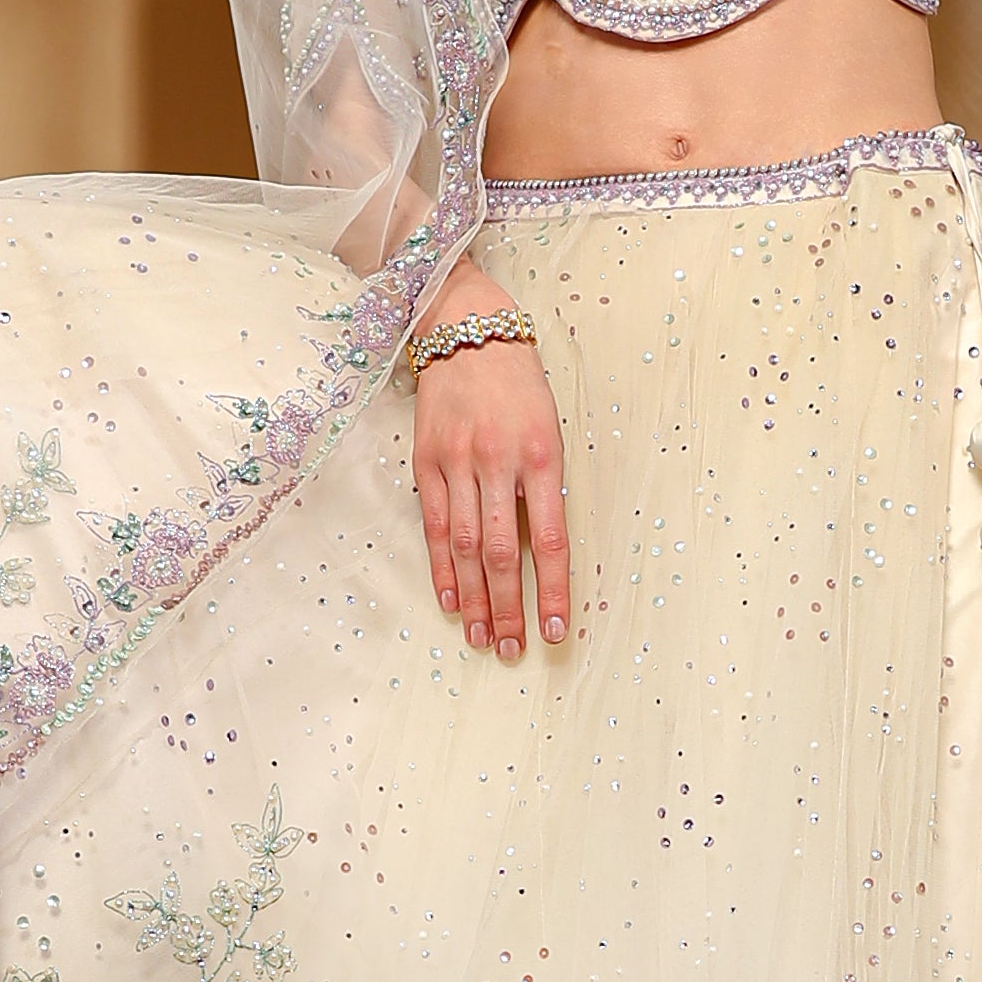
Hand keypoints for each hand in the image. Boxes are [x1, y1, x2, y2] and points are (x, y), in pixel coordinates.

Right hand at [413, 315, 569, 657]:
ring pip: (464, 546)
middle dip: (508, 608)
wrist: (469, 331)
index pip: (550, 539)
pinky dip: (441, 568)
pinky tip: (450, 600)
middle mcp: (498, 461)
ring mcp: (458, 463)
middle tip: (511, 649)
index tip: (555, 631)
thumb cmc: (520, 385)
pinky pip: (433, 525)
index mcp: (542, 455)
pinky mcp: (426, 462)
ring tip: (482, 638)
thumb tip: (542, 554)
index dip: (552, 590)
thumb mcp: (550, 429)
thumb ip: (546, 488)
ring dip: (474, 598)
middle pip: (502, 552)